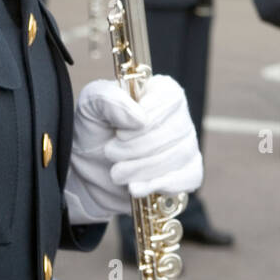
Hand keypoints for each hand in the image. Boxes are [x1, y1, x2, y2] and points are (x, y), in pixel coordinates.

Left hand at [63, 75, 203, 224]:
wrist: (89, 174)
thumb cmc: (94, 133)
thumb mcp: (89, 107)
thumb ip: (108, 99)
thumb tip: (139, 118)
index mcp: (160, 91)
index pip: (171, 100)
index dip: (147, 119)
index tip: (119, 133)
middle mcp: (179, 115)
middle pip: (175, 130)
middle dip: (136, 148)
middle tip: (110, 153)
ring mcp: (187, 144)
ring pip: (179, 155)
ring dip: (142, 168)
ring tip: (117, 173)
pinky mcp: (187, 171)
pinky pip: (190, 177)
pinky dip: (161, 185)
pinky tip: (137, 188)